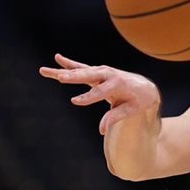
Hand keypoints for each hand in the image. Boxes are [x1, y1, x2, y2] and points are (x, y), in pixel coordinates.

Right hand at [39, 53, 160, 134]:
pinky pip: (81, 67)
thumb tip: (101, 130)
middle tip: (60, 78)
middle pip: (89, 76)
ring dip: (63, 70)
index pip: (101, 92)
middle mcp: (109, 75)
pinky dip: (69, 63)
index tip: (75, 102)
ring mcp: (102, 71)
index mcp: (118, 84)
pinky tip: (57, 58)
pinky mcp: (97, 72)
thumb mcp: (130, 110)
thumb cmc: (137, 101)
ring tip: (45, 70)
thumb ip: (115, 117)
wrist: (143, 87)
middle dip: (74, 77)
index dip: (88, 97)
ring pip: (80, 71)